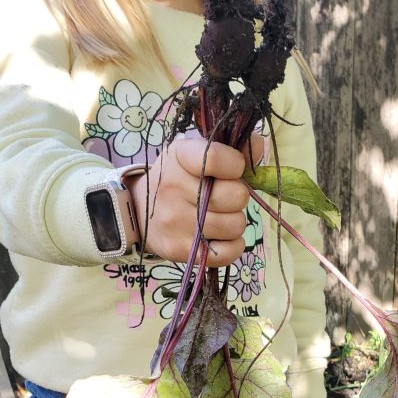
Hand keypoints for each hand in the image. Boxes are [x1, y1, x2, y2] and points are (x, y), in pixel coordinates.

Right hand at [127, 134, 260, 265]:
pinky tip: (223, 237)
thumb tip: (259, 145)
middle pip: (236, 196)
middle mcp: (173, 188)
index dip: (236, 165)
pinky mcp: (180, 249)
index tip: (234, 169)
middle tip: (224, 198)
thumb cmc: (177, 179)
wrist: (139, 211)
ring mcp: (175, 222)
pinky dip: (233, 246)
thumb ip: (230, 147)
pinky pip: (227, 252)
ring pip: (235, 225)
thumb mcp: (194, 154)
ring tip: (220, 217)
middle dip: (237, 197)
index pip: (217, 158)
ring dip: (235, 222)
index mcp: (179, 157)